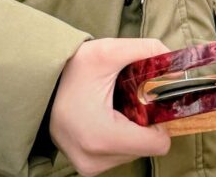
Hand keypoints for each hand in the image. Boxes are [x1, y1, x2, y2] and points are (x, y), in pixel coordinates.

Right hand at [49, 37, 170, 176]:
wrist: (40, 84)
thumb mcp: (108, 51)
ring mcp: (88, 167)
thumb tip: (176, 60)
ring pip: (133, 151)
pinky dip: (119, 135)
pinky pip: (118, 154)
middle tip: (128, 96)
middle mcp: (94, 160)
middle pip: (146, 146)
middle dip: (144, 120)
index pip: (158, 143)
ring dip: (132, 128)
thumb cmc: (71, 68)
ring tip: (114, 105)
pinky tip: (106, 115)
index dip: (160, 117)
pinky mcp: (85, 167)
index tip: (150, 96)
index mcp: (102, 137)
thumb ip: (146, 50)